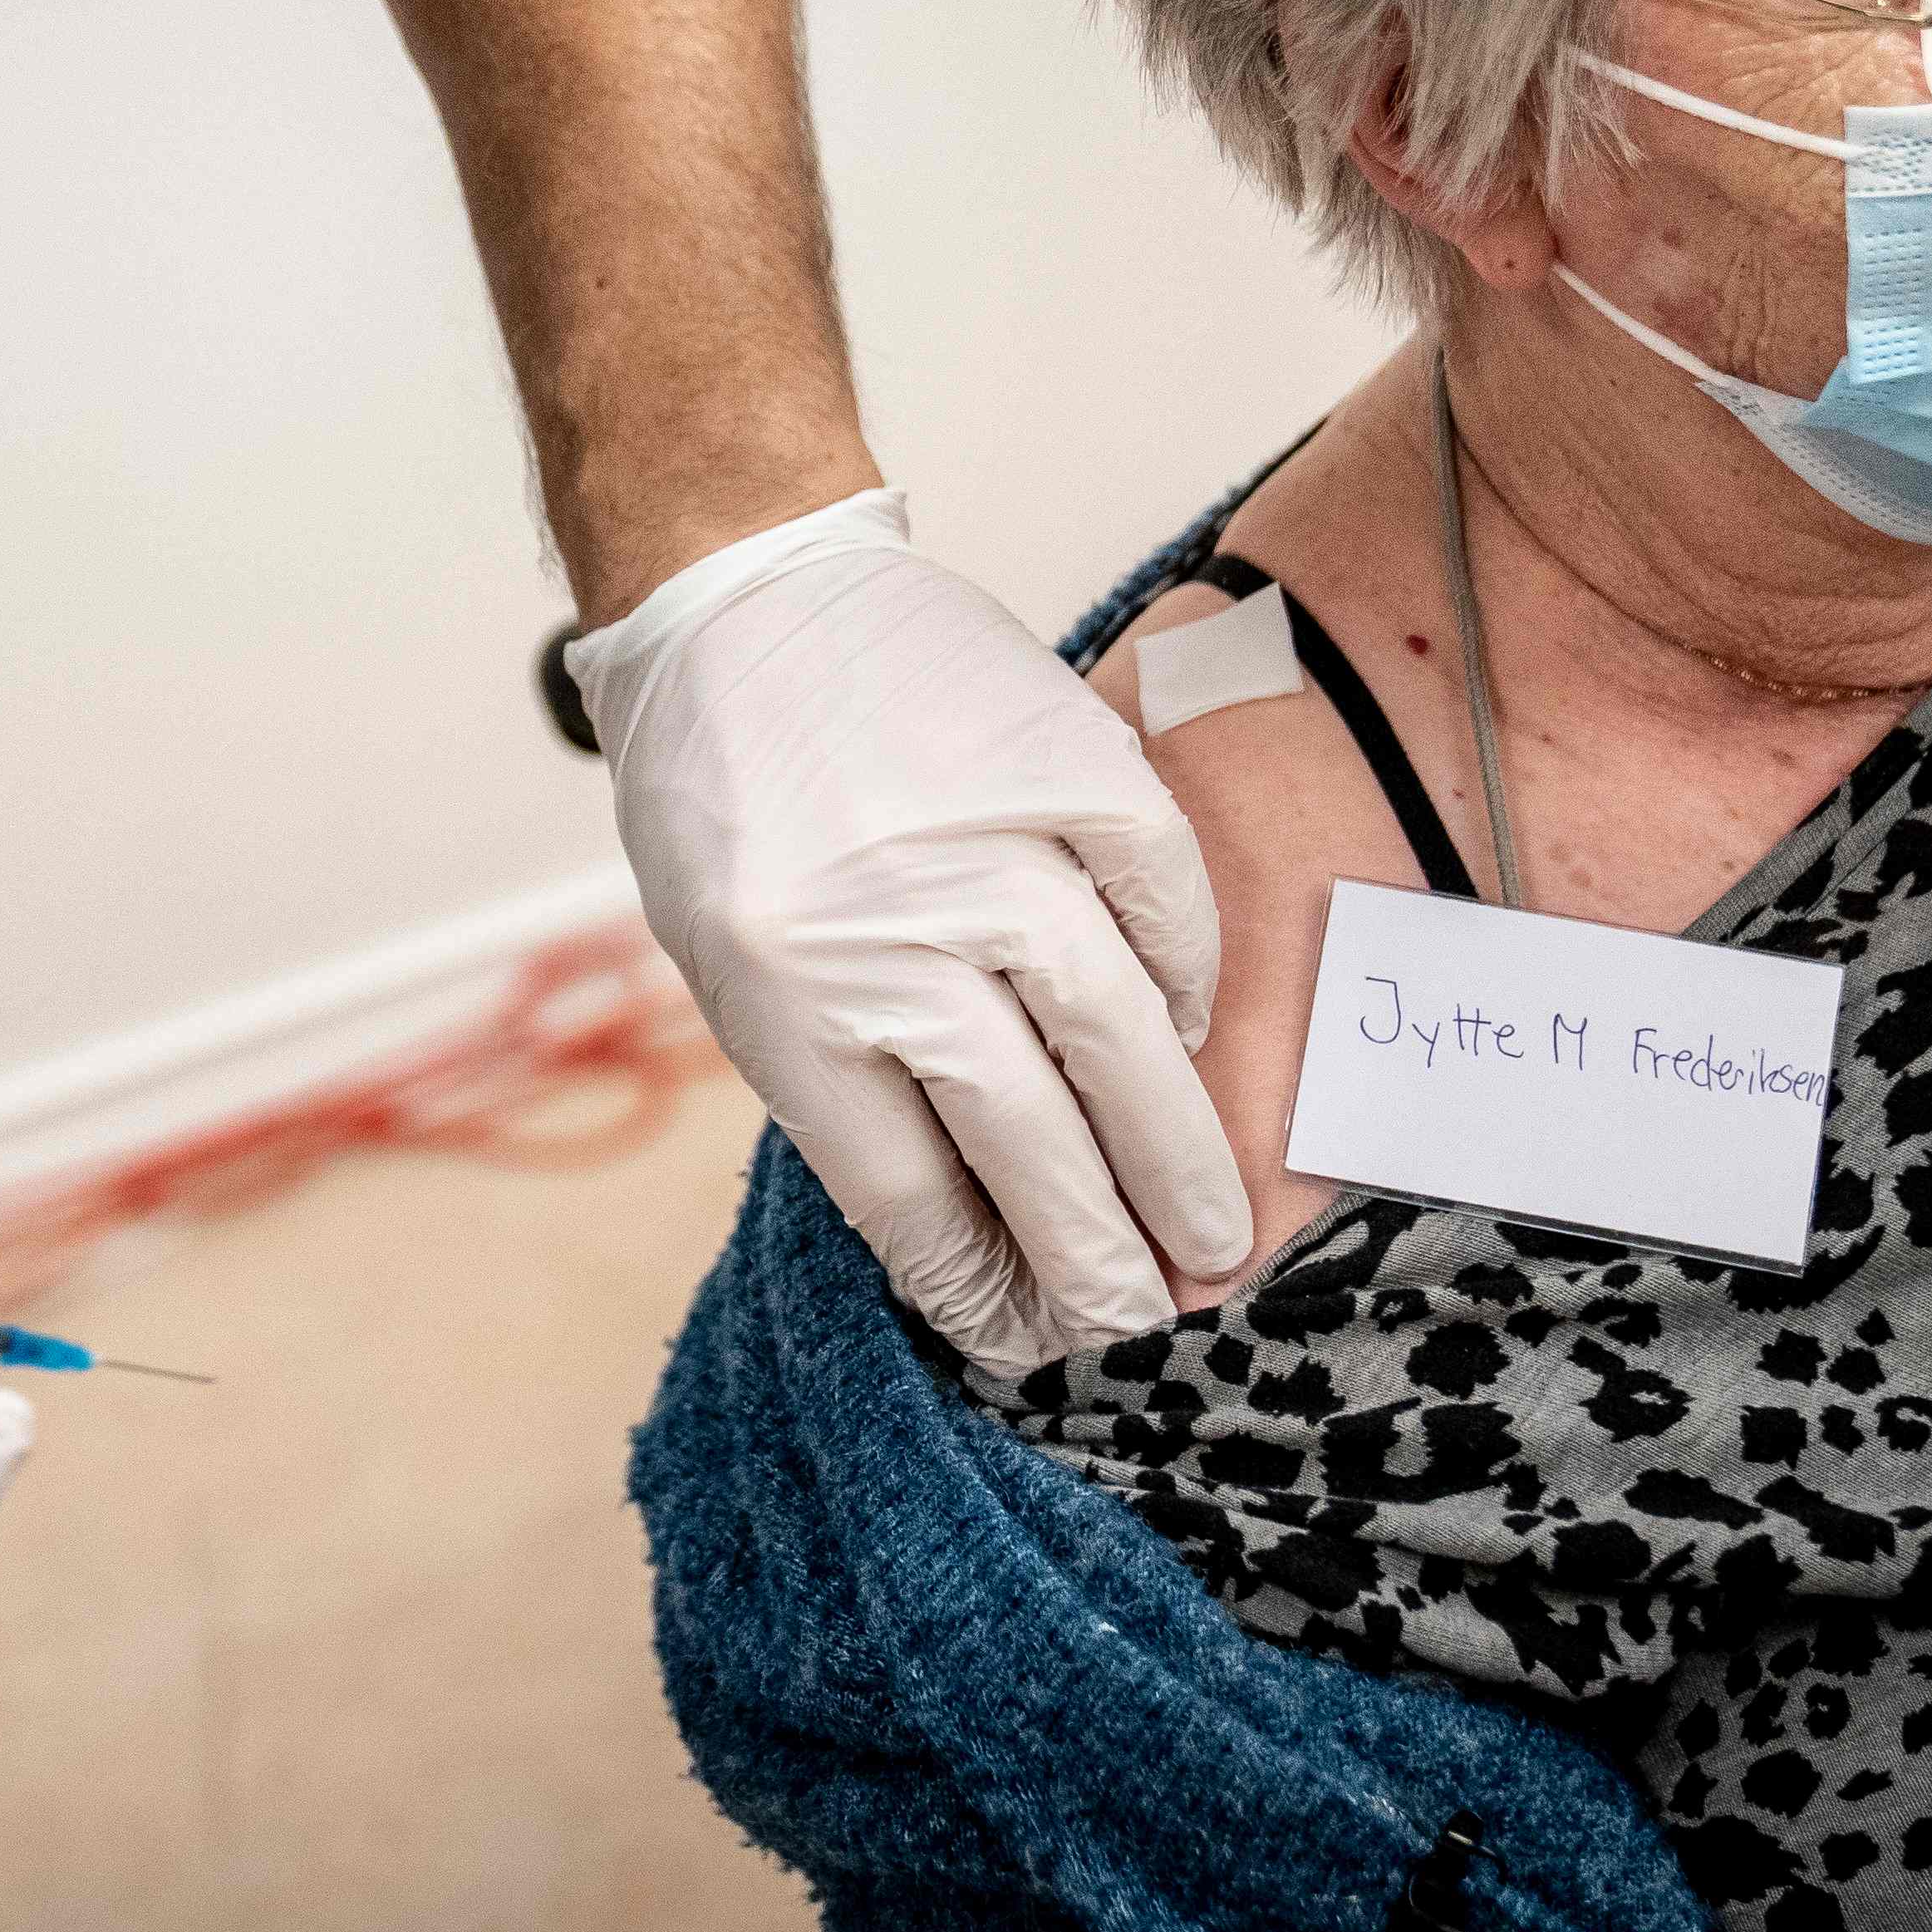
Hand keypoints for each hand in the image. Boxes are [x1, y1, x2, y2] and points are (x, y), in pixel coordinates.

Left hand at [568, 492, 1253, 1373]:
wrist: (739, 594)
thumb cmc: (720, 795)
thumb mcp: (731, 960)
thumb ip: (841, 1075)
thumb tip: (970, 1221)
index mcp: (781, 991)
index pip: (906, 1188)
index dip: (978, 1280)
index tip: (1026, 1337)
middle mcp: (884, 925)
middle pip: (1021, 1134)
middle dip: (1094, 1250)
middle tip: (1149, 1319)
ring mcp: (984, 839)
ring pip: (1108, 1032)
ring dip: (1169, 1148)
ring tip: (1211, 1233)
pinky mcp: (1059, 760)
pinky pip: (1155, 892)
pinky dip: (1185, 974)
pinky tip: (1190, 1038)